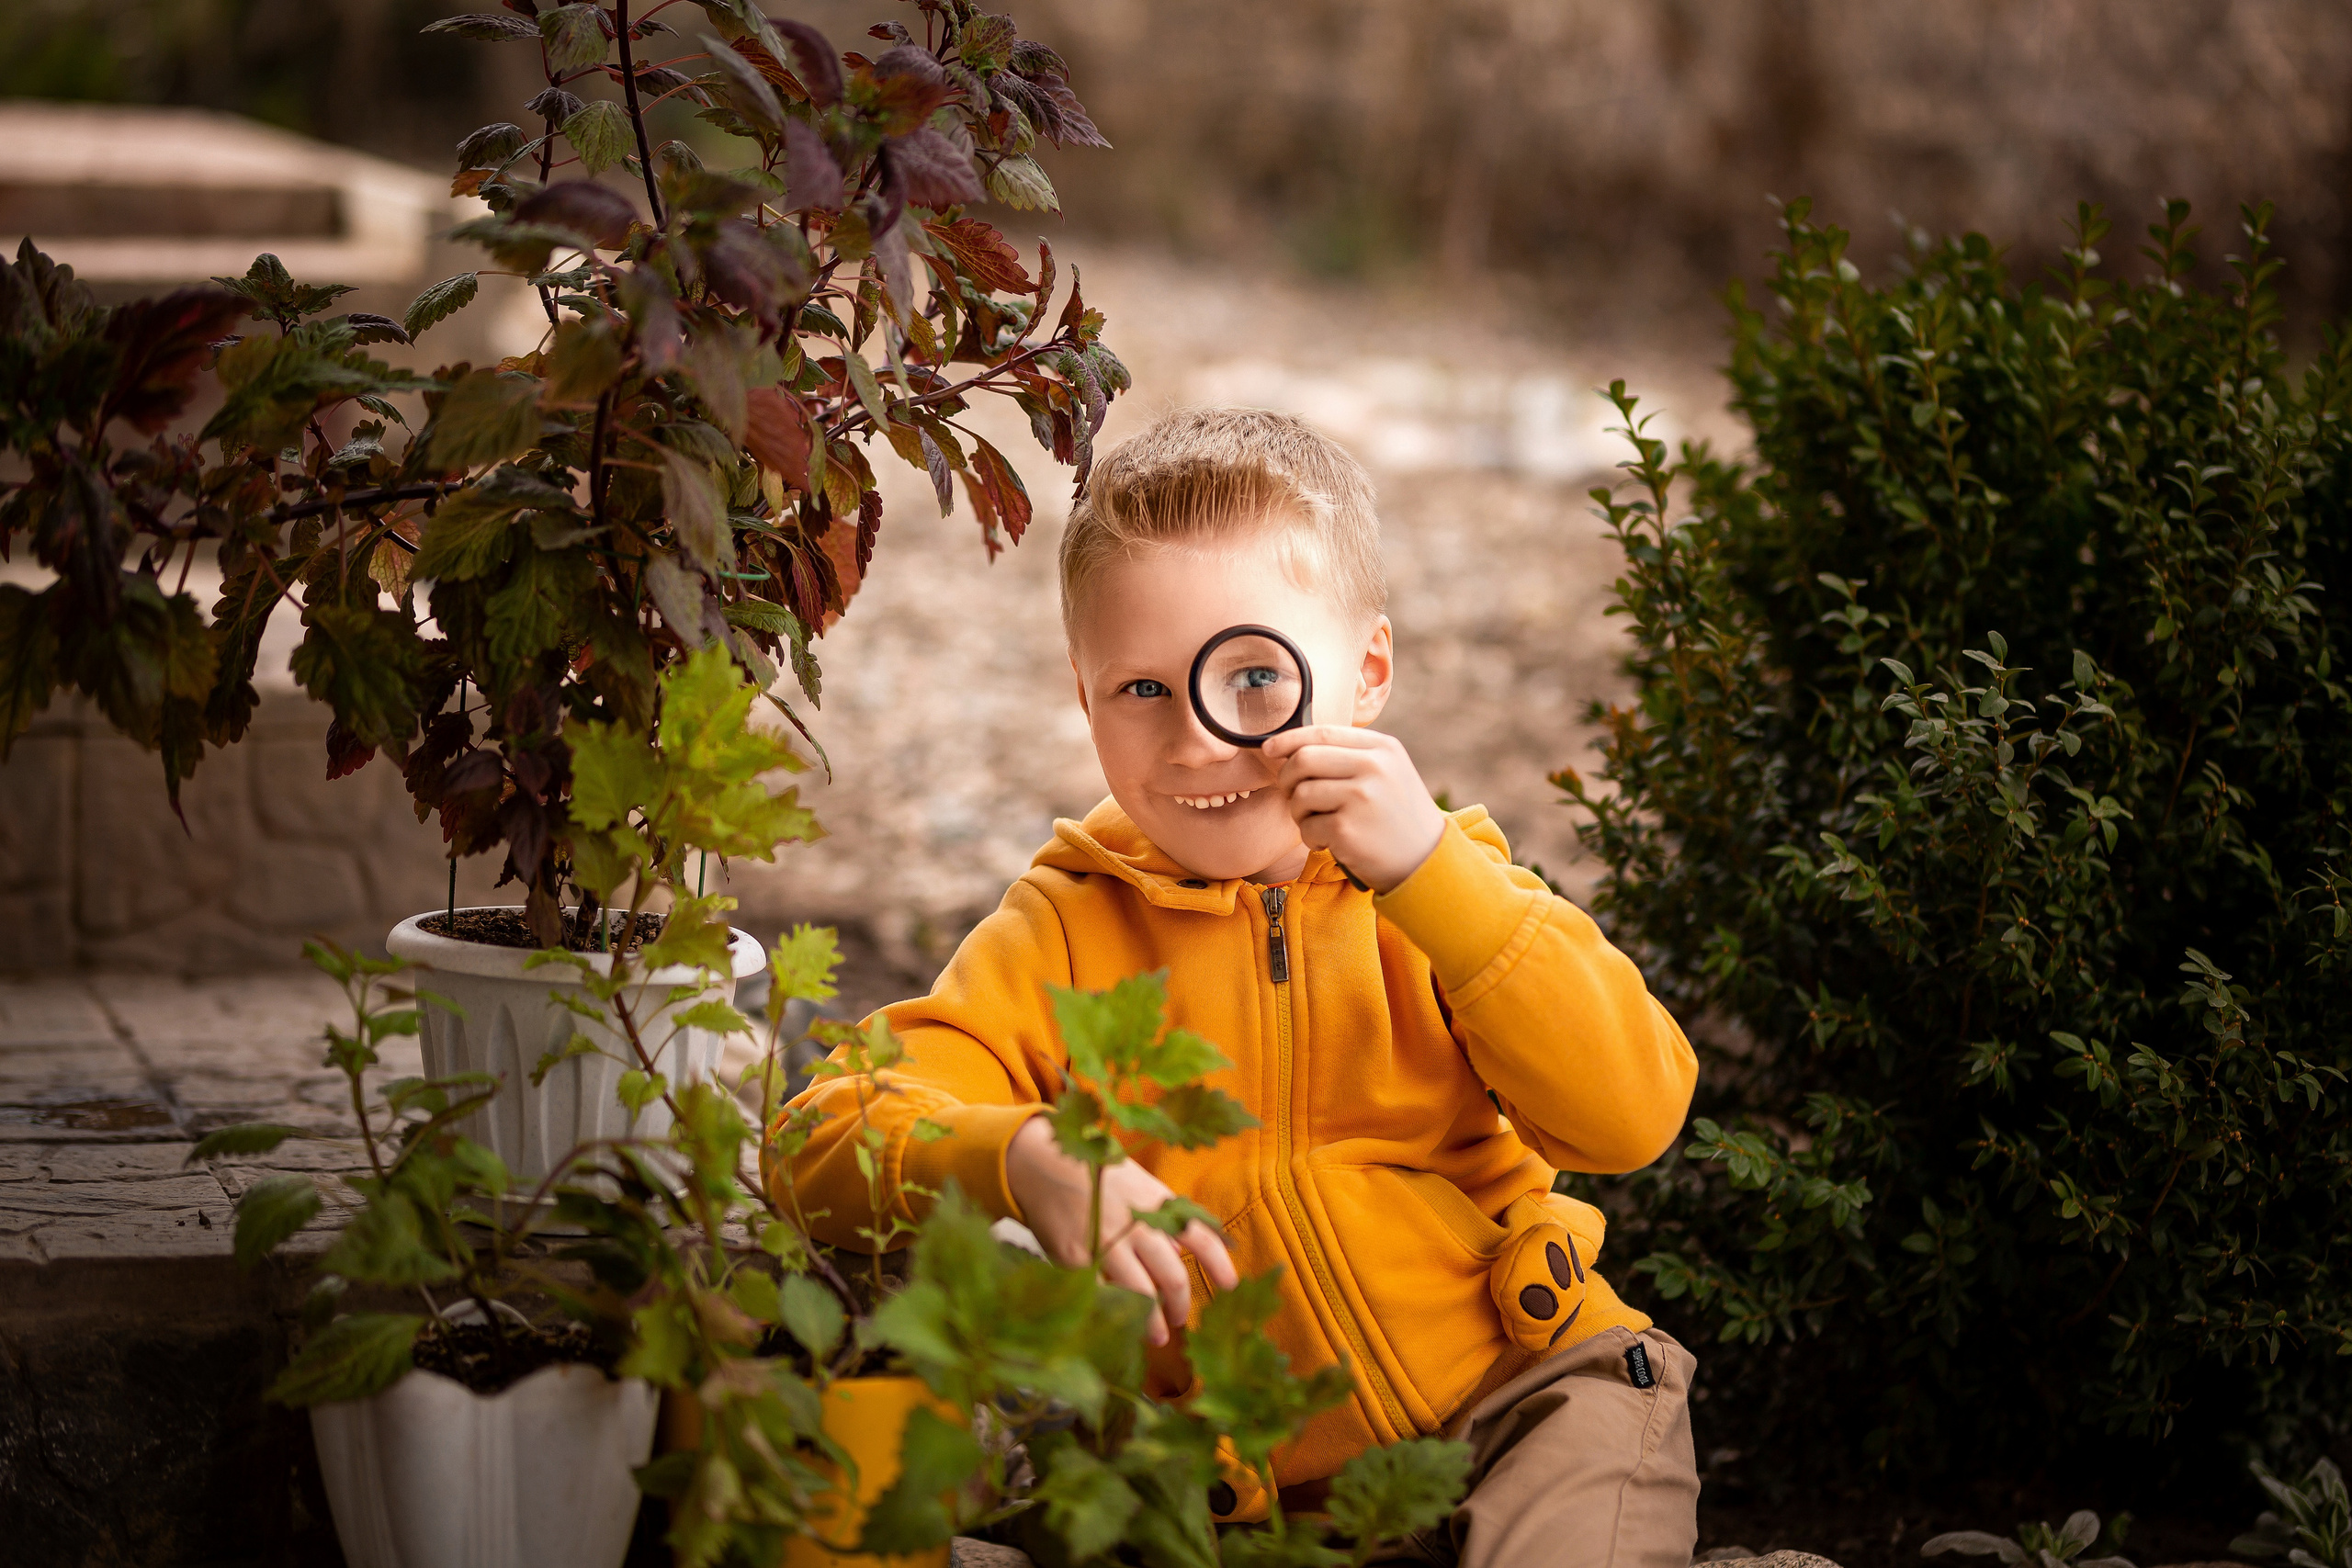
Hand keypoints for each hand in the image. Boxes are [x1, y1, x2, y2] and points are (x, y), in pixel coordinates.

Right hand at [1004, 1116, 1237, 1344]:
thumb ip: (1166, 1217)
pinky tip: (1121, 1324)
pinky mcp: (1076, 1259)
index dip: (1220, 1265)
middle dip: (1181, 1305)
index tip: (1231, 1287)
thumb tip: (1188, 1251)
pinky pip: (1104, 1295)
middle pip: (1173, 1277)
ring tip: (1158, 1335)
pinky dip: (1116, 1314)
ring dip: (1154, 1323)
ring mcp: (1105, 1243)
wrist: (1043, 1163)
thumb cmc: (1097, 1176)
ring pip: (1141, 1295)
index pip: (1200, 1237)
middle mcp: (1136, 1224)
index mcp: (1157, 1204)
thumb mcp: (1140, 1186)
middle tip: (1180, 1319)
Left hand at [1261, 725, 1445, 892]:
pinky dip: (1310, 838)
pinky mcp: (1347, 829)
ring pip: (1301, 794)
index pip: (1323, 732)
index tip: (1269, 748)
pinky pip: (1306, 826)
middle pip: (1304, 759)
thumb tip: (1293, 748)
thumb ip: (1350, 757)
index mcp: (1383, 748)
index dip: (1289, 739)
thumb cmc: (1397, 818)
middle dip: (1288, 779)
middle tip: (1295, 798)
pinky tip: (1328, 843)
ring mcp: (1361, 797)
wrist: (1427, 863)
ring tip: (1316, 824)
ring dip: (1298, 812)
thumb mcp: (1389, 773)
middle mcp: (1374, 767)